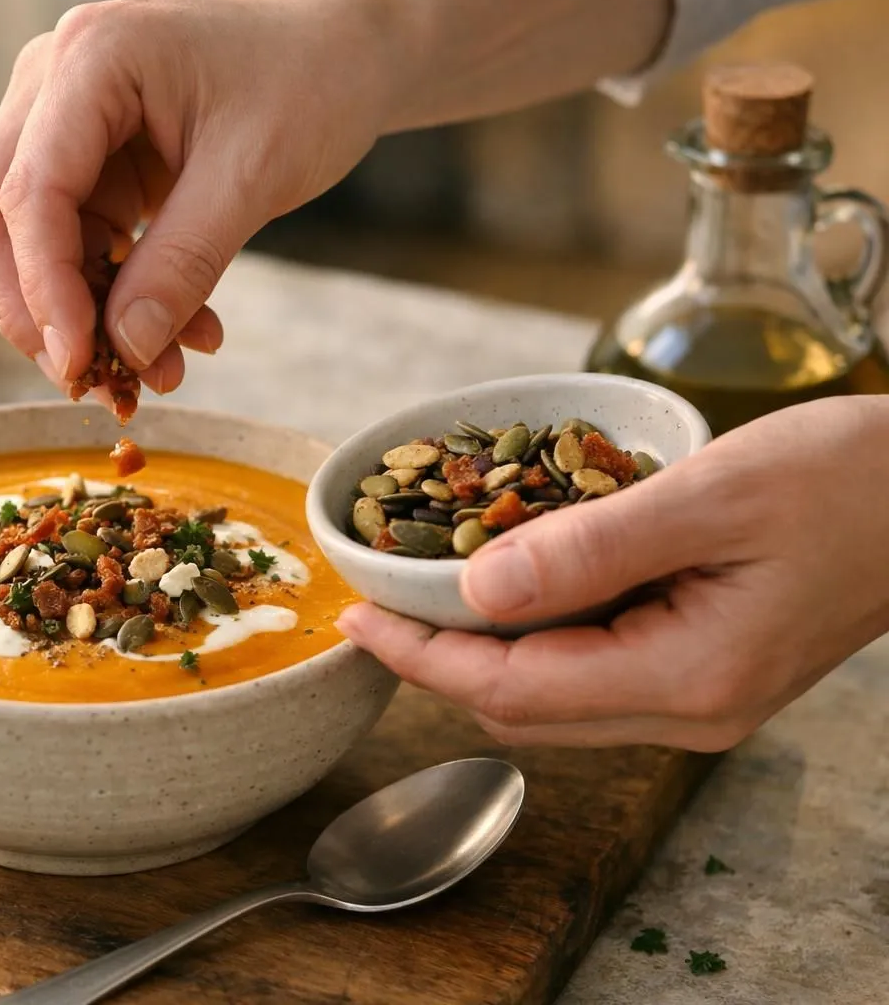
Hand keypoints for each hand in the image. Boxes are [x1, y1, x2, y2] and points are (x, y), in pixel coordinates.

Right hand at [0, 0, 393, 397]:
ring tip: (155, 367)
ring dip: (77, 314)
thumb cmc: (308, 77)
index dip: (43, 290)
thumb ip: (184, 263)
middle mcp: (53, 83)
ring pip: (22, 240)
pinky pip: (73, 246)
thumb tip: (126, 347)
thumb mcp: (254, 174)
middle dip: (32, 308)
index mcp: (91, 60)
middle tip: (87, 377)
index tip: (78, 362)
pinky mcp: (87, 162)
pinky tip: (172, 334)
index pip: (30, 190)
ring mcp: (62, 121)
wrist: (340, 49)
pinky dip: (111, 299)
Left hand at [336, 396, 888, 750]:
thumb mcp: (711, 496)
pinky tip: (512, 577)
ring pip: (550, 694)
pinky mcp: (705, 671)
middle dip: (436, 655)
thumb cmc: (848, 481)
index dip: (418, 656)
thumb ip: (590, 548)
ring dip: (482, 645)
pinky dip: (535, 632)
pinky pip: (591, 669)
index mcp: (688, 678)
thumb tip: (474, 587)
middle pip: (518, 705)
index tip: (353, 614)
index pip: (508, 689)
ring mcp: (700, 700)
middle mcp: (689, 712)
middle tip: (378, 590)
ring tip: (426, 580)